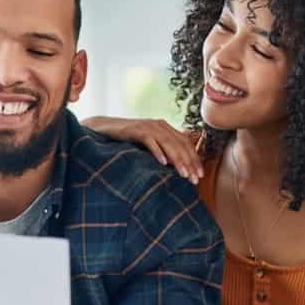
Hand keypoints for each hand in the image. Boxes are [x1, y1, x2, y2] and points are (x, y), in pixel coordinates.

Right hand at [86, 116, 201, 182]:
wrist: (104, 128)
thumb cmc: (127, 140)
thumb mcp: (148, 144)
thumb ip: (161, 150)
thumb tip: (175, 167)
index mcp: (165, 127)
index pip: (185, 143)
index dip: (194, 159)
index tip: (199, 176)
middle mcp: (160, 125)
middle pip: (180, 144)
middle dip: (189, 162)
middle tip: (195, 179)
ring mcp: (148, 126)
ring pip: (168, 143)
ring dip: (177, 160)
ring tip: (183, 174)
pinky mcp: (136, 130)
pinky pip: (150, 141)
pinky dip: (158, 152)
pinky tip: (163, 164)